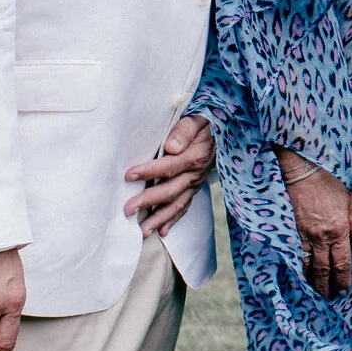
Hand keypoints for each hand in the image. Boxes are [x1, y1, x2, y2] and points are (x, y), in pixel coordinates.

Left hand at [126, 115, 215, 236]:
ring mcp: (195, 183)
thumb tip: (170, 147)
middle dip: (148, 201)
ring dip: (159, 218)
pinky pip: (184, 206)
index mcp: (195, 155)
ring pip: (177, 204)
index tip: (130, 175)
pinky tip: (162, 231)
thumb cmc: (204, 123)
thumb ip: (185, 130)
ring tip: (142, 230)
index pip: (170, 165)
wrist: (223, 131)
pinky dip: (173, 219)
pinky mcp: (194, 188)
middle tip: (128, 209)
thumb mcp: (198, 119)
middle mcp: (196, 173)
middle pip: (171, 190)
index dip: (150, 171)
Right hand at [278, 149, 351, 298]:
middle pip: (325, 269)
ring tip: (317, 294)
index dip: (344, 278)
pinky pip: (298, 255)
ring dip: (314, 282)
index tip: (346, 290)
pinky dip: (301, 268)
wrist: (303, 173)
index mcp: (339, 230)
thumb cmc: (330, 183)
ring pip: (310, 266)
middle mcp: (322, 237)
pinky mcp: (294, 232)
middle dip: (328, 286)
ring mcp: (306, 236)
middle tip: (331, 299)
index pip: (343, 262)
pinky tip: (302, 276)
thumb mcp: (350, 201)